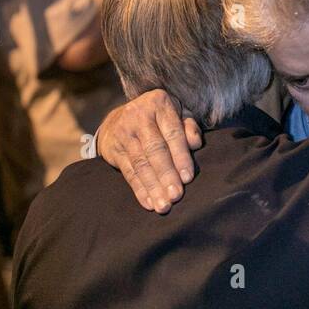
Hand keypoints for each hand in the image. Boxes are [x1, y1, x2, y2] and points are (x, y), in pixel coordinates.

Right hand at [96, 88, 202, 211]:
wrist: (119, 118)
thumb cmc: (158, 120)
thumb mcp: (177, 114)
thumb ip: (189, 127)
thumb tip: (195, 143)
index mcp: (158, 103)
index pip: (173, 133)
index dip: (181, 156)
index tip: (187, 178)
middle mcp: (138, 115)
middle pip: (155, 150)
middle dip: (166, 175)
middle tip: (176, 196)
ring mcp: (123, 132)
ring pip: (141, 163)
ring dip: (153, 187)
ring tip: (163, 205)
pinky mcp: (113, 148)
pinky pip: (128, 172)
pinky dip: (139, 189)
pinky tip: (149, 203)